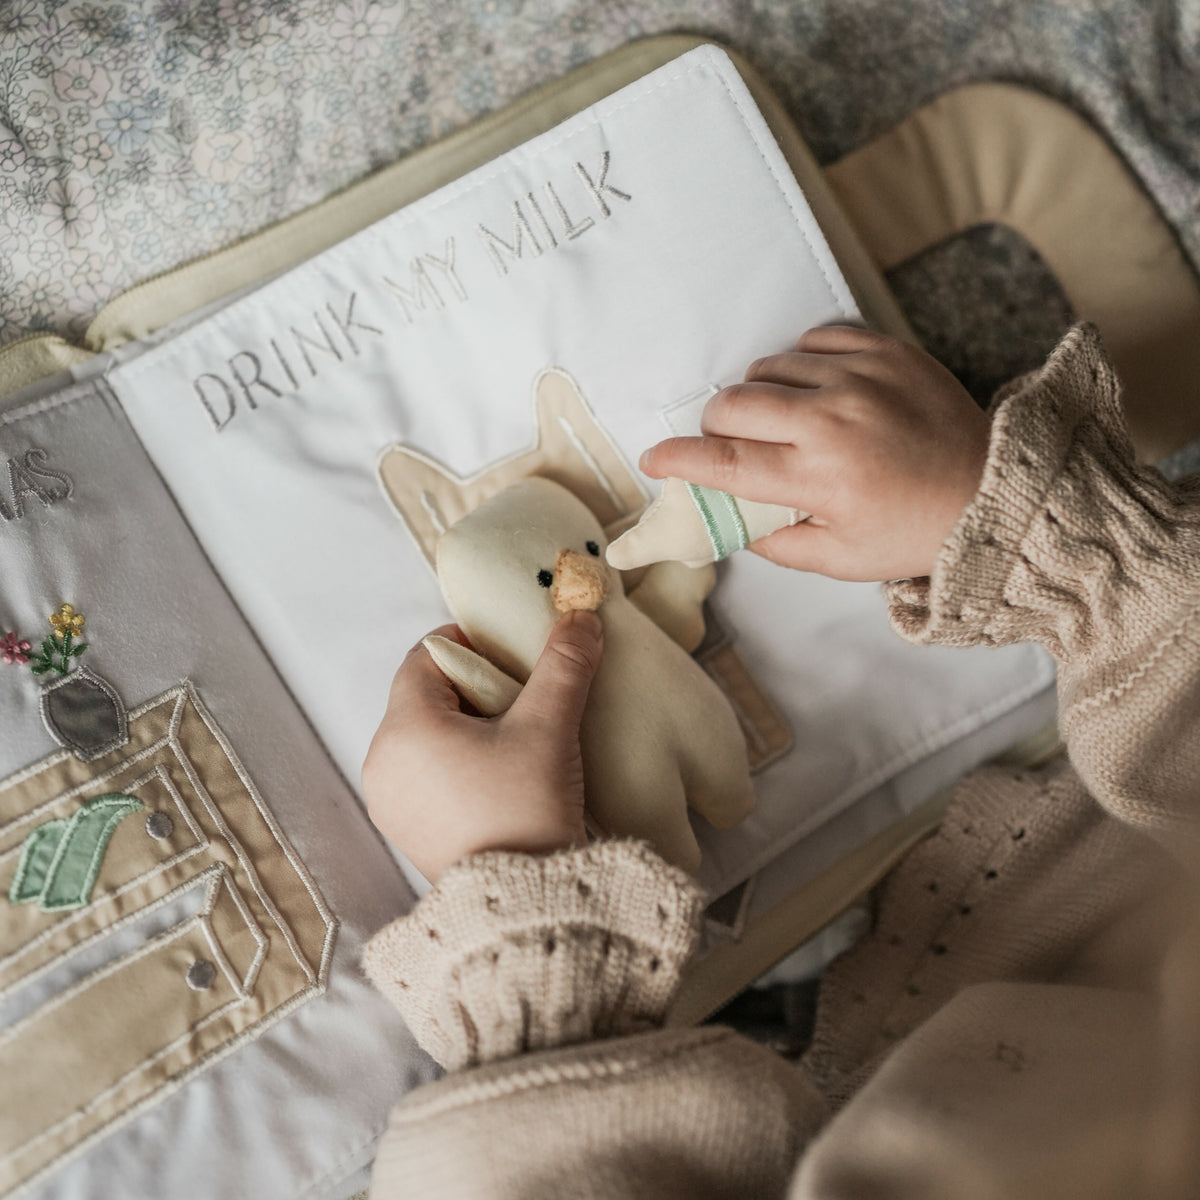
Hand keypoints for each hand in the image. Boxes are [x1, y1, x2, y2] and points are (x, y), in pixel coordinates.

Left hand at [362, 611, 603, 882]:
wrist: (526, 905)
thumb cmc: (527, 809)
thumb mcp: (550, 727)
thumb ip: (564, 665)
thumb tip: (580, 616)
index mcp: (404, 727)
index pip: (427, 657)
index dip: (471, 648)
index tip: (512, 660)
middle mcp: (381, 762)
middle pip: (423, 697)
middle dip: (473, 690)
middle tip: (523, 702)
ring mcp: (388, 802)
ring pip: (423, 738)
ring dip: (465, 729)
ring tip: (515, 745)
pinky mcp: (404, 833)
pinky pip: (423, 776)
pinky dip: (454, 765)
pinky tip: (497, 782)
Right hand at [639, 326, 989, 580]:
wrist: (994, 489)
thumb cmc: (913, 533)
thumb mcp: (838, 561)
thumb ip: (772, 541)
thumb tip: (725, 516)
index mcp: (821, 478)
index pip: (725, 463)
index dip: (679, 460)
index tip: (653, 460)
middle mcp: (835, 419)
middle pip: (734, 405)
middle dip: (716, 428)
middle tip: (732, 447)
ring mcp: (862, 377)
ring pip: (767, 367)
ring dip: (758, 396)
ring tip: (782, 422)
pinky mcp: (885, 350)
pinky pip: (812, 340)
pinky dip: (799, 364)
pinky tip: (815, 391)